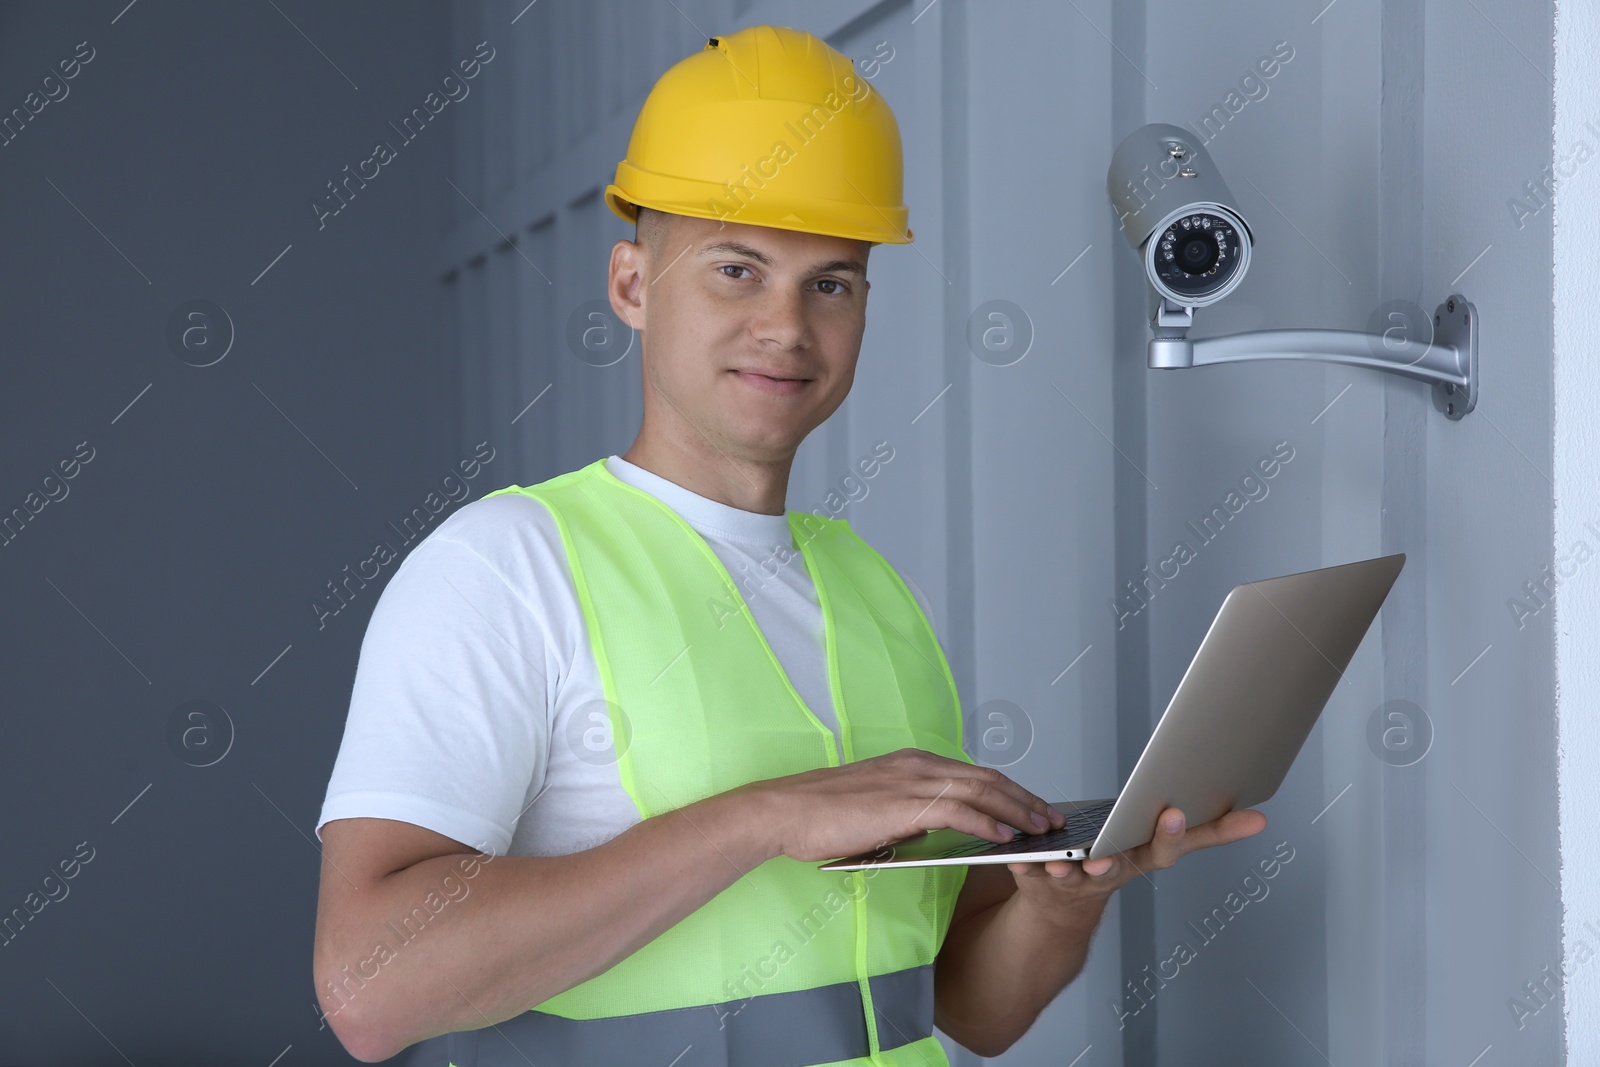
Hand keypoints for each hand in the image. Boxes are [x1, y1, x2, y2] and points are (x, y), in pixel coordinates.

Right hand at [736, 747, 1067, 862]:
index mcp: (910, 763)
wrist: (785, 812)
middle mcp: (918, 764)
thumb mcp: (875, 811)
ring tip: (1042, 828)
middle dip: (1025, 798)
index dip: (1008, 789)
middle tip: (1052, 816)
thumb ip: (908, 814)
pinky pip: (962, 811)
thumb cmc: (820, 816)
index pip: (972, 773)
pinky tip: (1006, 837)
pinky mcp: (907, 803)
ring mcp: (913, 780)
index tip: (1031, 805)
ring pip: (982, 791)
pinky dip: (989, 822)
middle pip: (987, 778)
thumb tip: (935, 828)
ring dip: (1018, 810)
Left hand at [1003, 806, 1267, 921]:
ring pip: (1076, 877)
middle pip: (1121, 865)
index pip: (1167, 847)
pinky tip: (1021, 856)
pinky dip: (1027, 866)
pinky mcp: (1043, 882)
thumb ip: (1209, 832)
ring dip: (1072, 870)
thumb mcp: (1161, 842)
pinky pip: (1033, 874)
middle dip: (1118, 857)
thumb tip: (1260, 819)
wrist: (1062, 909)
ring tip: (1068, 860)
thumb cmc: (1117, 857)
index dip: (1173, 832)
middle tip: (1114, 851)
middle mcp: (1114, 872)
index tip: (1175, 811)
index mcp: (1143, 857)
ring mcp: (1078, 881)